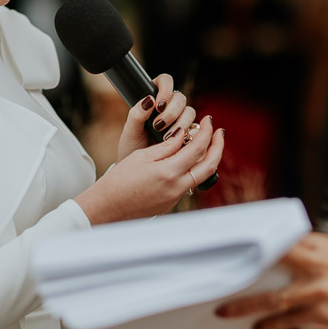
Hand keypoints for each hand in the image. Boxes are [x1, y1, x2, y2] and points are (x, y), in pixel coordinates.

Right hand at [76, 114, 223, 223]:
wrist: (107, 207)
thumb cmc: (119, 181)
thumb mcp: (141, 157)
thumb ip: (166, 146)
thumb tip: (183, 134)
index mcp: (168, 172)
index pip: (198, 148)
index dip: (206, 132)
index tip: (208, 120)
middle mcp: (177, 187)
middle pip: (210, 164)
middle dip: (218, 145)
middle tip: (219, 130)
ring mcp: (176, 197)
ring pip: (203, 175)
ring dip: (209, 157)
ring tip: (209, 142)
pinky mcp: (172, 203)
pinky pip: (192, 183)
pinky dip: (196, 168)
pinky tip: (191, 159)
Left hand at [115, 74, 192, 161]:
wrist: (139, 169)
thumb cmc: (132, 146)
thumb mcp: (130, 131)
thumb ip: (136, 114)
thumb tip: (148, 100)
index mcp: (154, 98)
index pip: (165, 81)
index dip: (165, 89)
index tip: (158, 105)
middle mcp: (169, 107)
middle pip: (180, 98)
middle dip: (172, 111)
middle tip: (158, 125)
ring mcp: (180, 120)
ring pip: (190, 112)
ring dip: (180, 124)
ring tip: (166, 137)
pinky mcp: (188, 134)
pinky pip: (196, 129)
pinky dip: (188, 135)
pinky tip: (178, 142)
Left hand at [215, 233, 327, 328]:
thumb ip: (306, 248)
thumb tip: (275, 245)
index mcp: (316, 245)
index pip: (276, 239)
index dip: (250, 242)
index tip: (228, 244)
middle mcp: (315, 265)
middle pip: (267, 268)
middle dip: (240, 276)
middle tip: (217, 282)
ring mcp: (317, 292)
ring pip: (272, 301)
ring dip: (246, 308)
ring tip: (225, 313)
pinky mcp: (321, 315)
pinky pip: (287, 321)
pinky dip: (270, 325)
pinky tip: (257, 328)